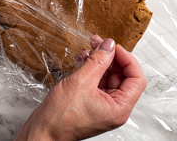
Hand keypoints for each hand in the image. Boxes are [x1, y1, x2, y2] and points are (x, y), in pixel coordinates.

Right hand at [15, 36, 146, 140]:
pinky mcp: (91, 101)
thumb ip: (98, 61)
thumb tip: (109, 45)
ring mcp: (103, 104)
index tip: (114, 47)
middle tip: (99, 43)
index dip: (127, 59)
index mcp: (119, 108)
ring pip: (108, 76)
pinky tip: (82, 59)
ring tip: (89, 48)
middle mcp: (114, 108)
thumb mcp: (81, 82)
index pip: (136, 78)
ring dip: (99, 60)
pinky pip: (97, 80)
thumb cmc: (59, 119)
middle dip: (111, 57)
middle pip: (122, 75)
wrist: (40, 132)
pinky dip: (91, 68)